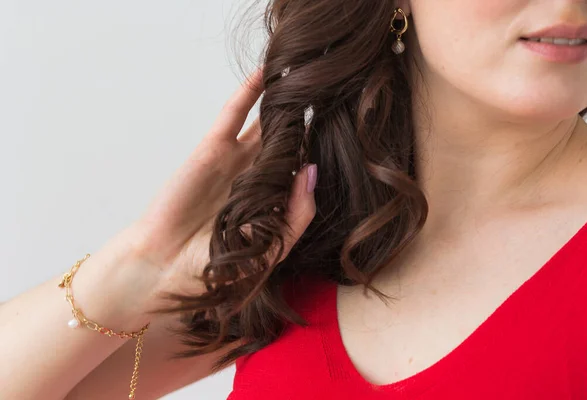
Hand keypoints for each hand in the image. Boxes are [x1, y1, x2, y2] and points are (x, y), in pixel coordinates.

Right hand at [126, 68, 316, 312]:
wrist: (167, 266)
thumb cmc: (218, 265)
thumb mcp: (271, 246)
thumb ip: (299, 213)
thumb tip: (313, 169)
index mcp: (275, 201)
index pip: (304, 167)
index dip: (323, 148)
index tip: (347, 128)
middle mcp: (259, 176)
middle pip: (289, 139)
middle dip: (309, 119)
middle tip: (334, 91)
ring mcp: (236, 159)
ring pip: (266, 122)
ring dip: (283, 101)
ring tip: (306, 74)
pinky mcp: (212, 148)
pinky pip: (234, 113)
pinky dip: (249, 91)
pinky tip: (268, 72)